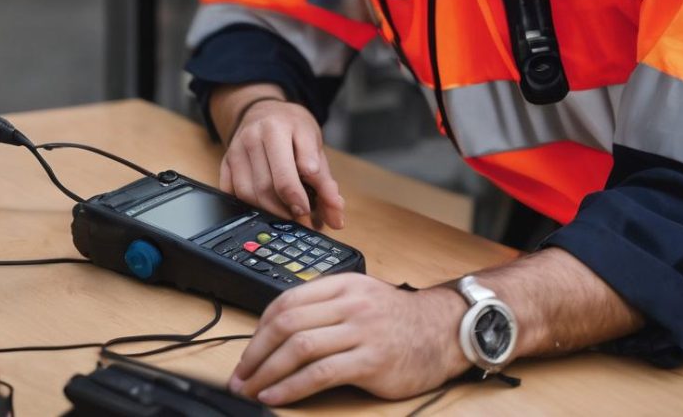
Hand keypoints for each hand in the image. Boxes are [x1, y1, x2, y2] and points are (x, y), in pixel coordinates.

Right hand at [218, 92, 344, 229]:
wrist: (264, 110)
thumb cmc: (293, 128)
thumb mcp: (315, 146)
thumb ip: (326, 182)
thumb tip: (336, 217)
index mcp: (280, 127)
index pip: (290, 171)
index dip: (300, 197)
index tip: (308, 210)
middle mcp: (255, 135)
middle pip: (268, 185)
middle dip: (285, 208)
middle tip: (300, 217)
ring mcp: (237, 148)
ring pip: (249, 192)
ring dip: (268, 210)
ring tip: (285, 212)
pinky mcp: (225, 160)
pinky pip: (233, 192)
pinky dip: (249, 205)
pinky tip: (265, 205)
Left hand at [228, 274, 467, 405]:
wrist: (442, 330)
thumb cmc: (397, 318)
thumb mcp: (360, 297)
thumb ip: (326, 305)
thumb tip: (280, 328)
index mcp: (342, 284)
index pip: (287, 300)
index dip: (259, 328)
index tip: (247, 351)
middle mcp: (349, 303)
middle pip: (287, 322)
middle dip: (255, 352)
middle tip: (240, 375)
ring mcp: (361, 330)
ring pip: (299, 346)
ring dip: (267, 372)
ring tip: (251, 390)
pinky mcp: (371, 360)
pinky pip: (321, 373)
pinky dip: (292, 387)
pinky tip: (277, 397)